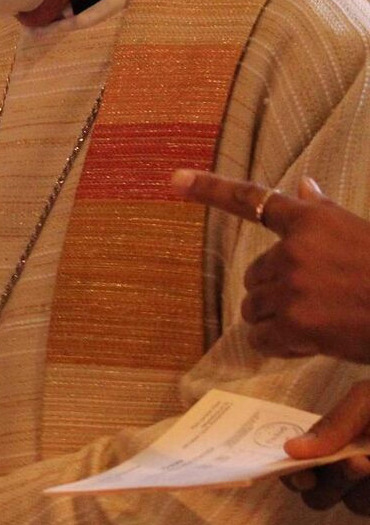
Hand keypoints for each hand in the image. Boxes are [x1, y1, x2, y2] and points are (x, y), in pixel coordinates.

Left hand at [171, 170, 369, 361]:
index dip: (209, 188)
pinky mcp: (294, 322)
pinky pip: (262, 338)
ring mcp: (292, 285)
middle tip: (318, 301)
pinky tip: (311, 343)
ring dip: (277, 319)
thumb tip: (302, 186)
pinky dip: (280, 346)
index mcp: (312, 221)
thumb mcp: (359, 234)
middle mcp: (295, 249)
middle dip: (276, 291)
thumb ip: (324, 214)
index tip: (175, 179)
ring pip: (254, 308)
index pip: (253, 200)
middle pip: (254, 275)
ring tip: (320, 321)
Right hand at [281, 380, 369, 513]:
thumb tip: (290, 449)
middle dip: (335, 479)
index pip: (299, 465)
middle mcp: (350, 467)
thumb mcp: (368, 401)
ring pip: (352, 504)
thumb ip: (334, 424)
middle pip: (319, 494)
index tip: (302, 475)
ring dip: (363, 487)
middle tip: (358, 462)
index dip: (293, 474)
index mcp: (337, 441)